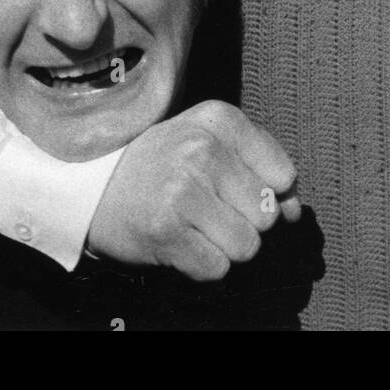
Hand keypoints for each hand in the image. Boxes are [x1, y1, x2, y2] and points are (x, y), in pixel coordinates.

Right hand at [88, 100, 300, 280]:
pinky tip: (182, 242)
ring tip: (197, 227)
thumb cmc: (167, 164)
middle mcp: (202, 150)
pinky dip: (203, 264)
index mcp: (220, 120)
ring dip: (226, 247)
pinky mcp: (165, 231)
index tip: (238, 188)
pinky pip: (217, 268)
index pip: (284, 174)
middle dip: (245, 222)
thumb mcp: (214, 144)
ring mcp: (182, 191)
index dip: (269, 192)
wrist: (94, 185)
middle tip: (211, 209)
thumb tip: (295, 210)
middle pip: (267, 215)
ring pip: (247, 246)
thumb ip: (263, 169)